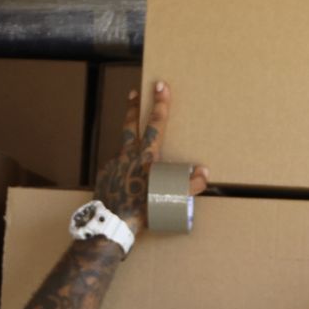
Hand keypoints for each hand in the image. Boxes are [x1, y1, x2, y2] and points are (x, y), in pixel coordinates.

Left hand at [94, 81, 211, 230]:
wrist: (112, 222)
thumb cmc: (142, 210)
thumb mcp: (169, 197)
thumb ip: (189, 184)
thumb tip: (204, 172)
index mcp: (146, 156)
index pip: (155, 124)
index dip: (160, 104)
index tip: (161, 86)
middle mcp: (128, 155)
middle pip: (131, 125)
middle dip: (133, 107)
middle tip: (133, 92)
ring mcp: (114, 164)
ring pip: (124, 148)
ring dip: (129, 143)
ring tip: (136, 150)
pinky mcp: (105, 174)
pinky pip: (116, 166)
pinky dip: (122, 167)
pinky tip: (126, 176)